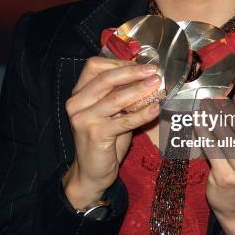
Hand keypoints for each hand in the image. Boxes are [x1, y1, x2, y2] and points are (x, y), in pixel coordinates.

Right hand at [62, 56, 160, 207]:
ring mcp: (83, 119)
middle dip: (132, 72)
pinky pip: (124, 120)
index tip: (141, 64)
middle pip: (105, 78)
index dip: (119, 62)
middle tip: (153, 71)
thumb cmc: (104, 139)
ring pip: (115, 98)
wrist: (91, 172)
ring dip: (139, 90)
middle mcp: (76, 103)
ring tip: (157, 85)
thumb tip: (146, 77)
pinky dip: (142, 114)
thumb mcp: (111, 112)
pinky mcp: (95, 134)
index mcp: (79, 93)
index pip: (94, 66)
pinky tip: (155, 109)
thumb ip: (121, 95)